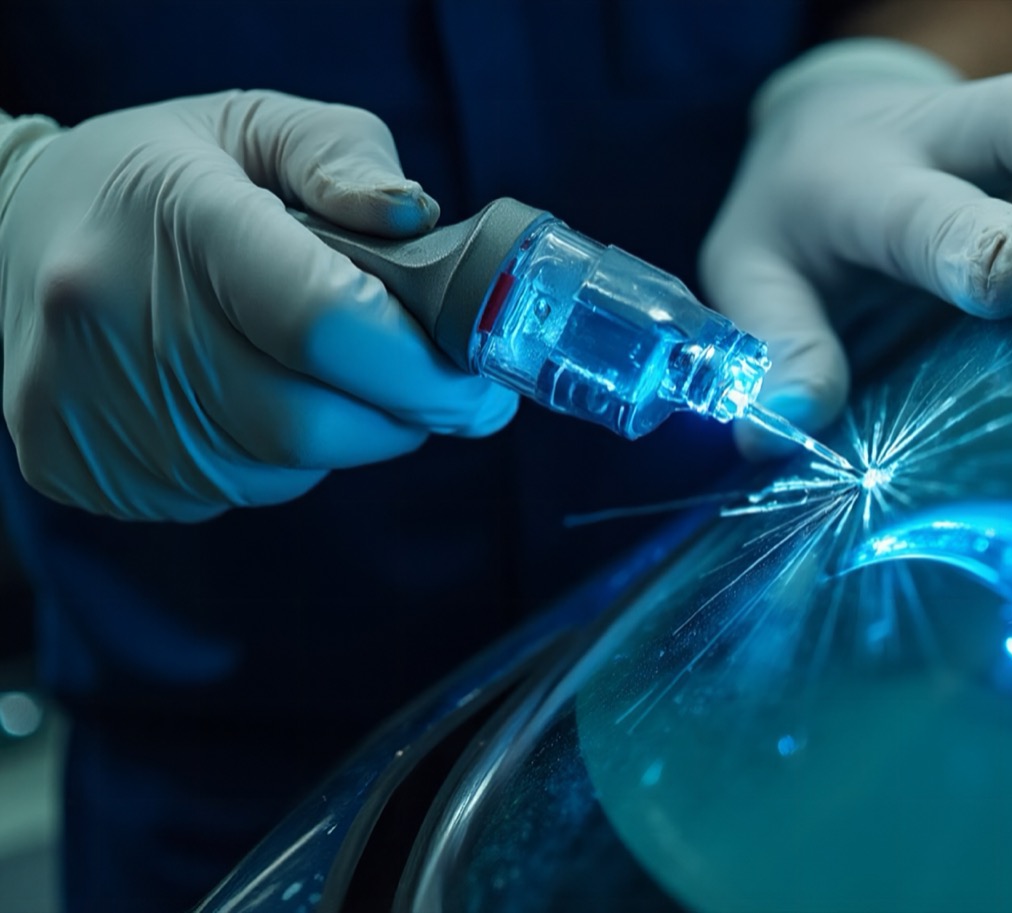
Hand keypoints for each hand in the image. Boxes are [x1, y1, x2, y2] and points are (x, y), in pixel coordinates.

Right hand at [0, 91, 516, 520]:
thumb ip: (347, 161)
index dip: (423, 370)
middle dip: (396, 416)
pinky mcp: (77, 467)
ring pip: (275, 469)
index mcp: (176, 218)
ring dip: (333, 436)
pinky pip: (223, 494)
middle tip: (428, 388)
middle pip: (310, 421)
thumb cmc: (160, 175)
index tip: (480, 385)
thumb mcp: (259, 125)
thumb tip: (419, 220)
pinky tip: (242, 395)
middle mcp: (110, 319)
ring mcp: (85, 406)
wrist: (8, 226)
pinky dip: (266, 459)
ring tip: (315, 372)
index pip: (326, 321)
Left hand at [700, 39, 1011, 456]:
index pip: (911, 215)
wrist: (826, 130)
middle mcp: (939, 142)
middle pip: (1011, 124)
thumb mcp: (755, 275)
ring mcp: (1002, 142)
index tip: (1008, 282)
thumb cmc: (796, 223)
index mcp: (860, 181)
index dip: (960, 247)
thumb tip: (774, 429)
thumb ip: (775, 343)